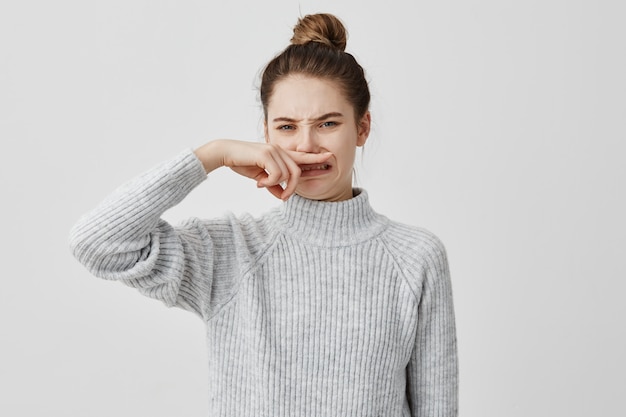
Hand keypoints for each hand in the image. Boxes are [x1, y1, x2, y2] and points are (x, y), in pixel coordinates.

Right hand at [194, 140, 331, 199]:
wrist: (225, 153)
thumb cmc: (242, 163)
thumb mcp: (260, 178)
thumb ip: (273, 185)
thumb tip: (282, 195)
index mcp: (280, 155)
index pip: (302, 157)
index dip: (316, 159)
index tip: (330, 158)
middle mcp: (280, 150)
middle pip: (298, 171)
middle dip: (293, 188)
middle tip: (283, 197)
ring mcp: (274, 151)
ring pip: (288, 174)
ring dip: (278, 186)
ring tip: (263, 187)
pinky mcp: (266, 153)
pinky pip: (277, 174)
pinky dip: (269, 183)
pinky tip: (258, 183)